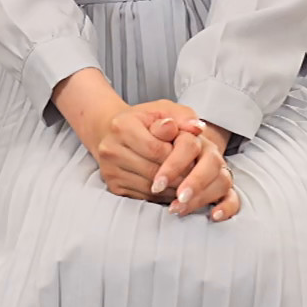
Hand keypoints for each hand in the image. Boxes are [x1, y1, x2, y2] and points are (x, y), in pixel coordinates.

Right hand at [52, 71, 198, 199]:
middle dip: (179, 175)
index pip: (157, 149)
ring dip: (172, 189)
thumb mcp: (164, 110)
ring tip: (187, 183)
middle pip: (153, 171)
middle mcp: (111, 149)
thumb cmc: (144, 120)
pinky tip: (171, 188)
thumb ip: (183, 116)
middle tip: (195, 175)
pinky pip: (143, 196)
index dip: (178, 156)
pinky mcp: (113, 186)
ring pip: (149, 188)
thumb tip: (197, 128)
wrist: (111, 131)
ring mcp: (110, 170)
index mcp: (123, 125)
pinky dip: (161, 196)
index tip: (192, 157)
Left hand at [154, 120, 239, 221]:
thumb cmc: (157, 143)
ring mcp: (218, 171)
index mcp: (193, 137)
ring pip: (222, 181)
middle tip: (178, 198)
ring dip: (202, 197)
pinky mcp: (222, 190)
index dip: (174, 165)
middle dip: (195, 183)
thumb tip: (169, 125)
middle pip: (212, 163)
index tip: (157, 184)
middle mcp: (209, 153)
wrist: (167, 150)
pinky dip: (227, 207)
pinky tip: (214, 215)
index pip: (189, 146)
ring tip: (179, 209)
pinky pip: (233, 198)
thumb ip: (159, 129)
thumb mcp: (153, 132)